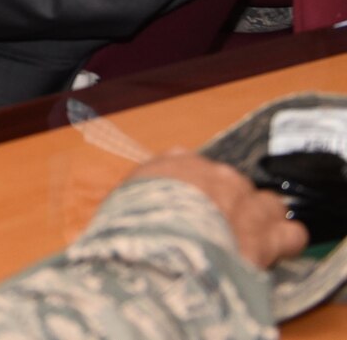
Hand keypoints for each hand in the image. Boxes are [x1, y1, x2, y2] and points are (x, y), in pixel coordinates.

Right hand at [124, 152, 306, 269]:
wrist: (163, 244)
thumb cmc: (133, 224)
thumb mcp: (121, 203)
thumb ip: (138, 198)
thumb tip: (139, 209)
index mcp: (175, 164)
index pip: (187, 162)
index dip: (191, 185)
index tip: (186, 201)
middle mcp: (215, 175)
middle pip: (232, 183)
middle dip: (228, 202)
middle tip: (215, 227)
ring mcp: (246, 201)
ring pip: (269, 203)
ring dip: (262, 217)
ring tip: (250, 238)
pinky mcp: (269, 234)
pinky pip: (291, 233)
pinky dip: (285, 241)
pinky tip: (275, 251)